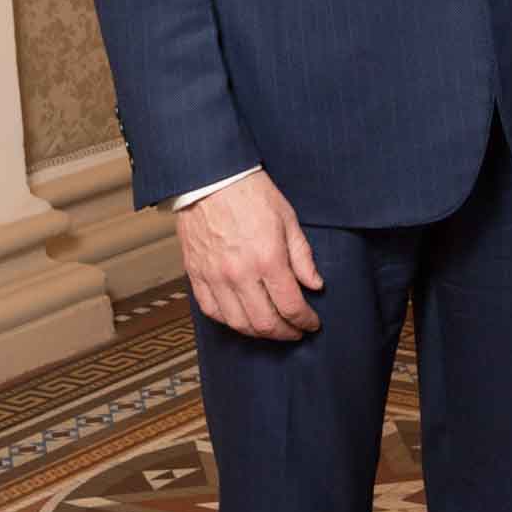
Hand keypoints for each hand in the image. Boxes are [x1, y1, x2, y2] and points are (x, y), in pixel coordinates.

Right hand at [177, 168, 322, 338]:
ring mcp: (214, 276)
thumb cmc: (249, 193)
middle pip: (265, 322)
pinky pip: (212, 310)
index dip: (305, 321)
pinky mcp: (196, 274)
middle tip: (295, 331)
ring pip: (238, 323)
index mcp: (267, 258)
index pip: (291, 306)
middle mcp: (239, 273)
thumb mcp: (288, 219)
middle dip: (285, 333)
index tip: (312, 323)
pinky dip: (229, 321)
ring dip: (258, 333)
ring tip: (271, 329)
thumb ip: (302, 257)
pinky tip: (241, 319)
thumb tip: (315, 285)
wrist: (210, 178)